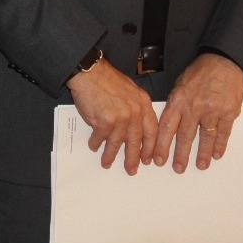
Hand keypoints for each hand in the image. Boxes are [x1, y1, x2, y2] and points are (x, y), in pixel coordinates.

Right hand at [68, 58, 158, 174]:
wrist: (90, 72)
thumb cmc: (107, 79)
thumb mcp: (130, 90)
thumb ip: (136, 107)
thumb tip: (136, 127)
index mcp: (143, 103)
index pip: (152, 130)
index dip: (150, 147)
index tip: (148, 159)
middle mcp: (134, 112)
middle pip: (136, 141)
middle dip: (133, 158)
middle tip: (132, 169)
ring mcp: (120, 118)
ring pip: (117, 143)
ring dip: (111, 155)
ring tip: (107, 163)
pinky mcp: (104, 121)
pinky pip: (100, 138)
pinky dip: (96, 144)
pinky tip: (94, 146)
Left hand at [154, 53, 242, 172]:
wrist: (223, 61)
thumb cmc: (200, 72)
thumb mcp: (180, 85)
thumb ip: (175, 105)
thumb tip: (167, 126)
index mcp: (179, 100)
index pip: (167, 128)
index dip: (162, 146)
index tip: (159, 160)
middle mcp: (194, 107)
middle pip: (185, 137)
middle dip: (181, 155)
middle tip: (178, 168)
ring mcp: (212, 110)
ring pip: (206, 138)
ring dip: (203, 154)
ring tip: (201, 165)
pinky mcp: (228, 112)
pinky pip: (223, 133)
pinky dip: (220, 145)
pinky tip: (217, 154)